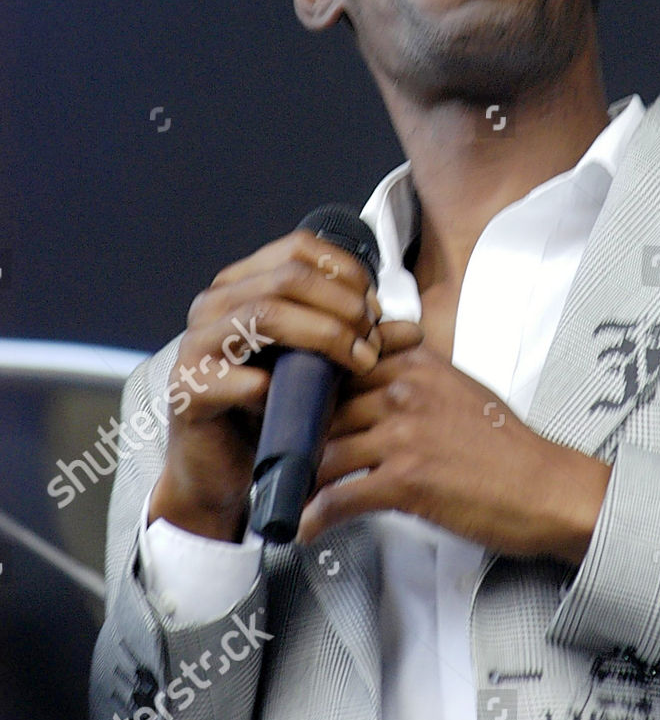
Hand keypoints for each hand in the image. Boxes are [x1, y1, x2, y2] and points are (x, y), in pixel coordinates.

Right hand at [149, 228, 422, 540]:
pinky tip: (296, 400)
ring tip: (354, 363)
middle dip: (342, 306)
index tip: (374, 310)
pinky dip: (273, 387)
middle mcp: (216, 304)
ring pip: (265, 313)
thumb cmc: (275, 409)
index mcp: (245, 284)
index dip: (345, 272)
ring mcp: (196, 344)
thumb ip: (361, 343)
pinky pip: (234, 377)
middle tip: (371, 342)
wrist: (229, 470)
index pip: (299, 249)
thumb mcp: (324, 368)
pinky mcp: (187, 389)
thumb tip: (411, 331)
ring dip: (323, 336)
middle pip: (288, 277)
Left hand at [297, 334, 612, 564]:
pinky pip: (341, 497)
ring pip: (326, 452)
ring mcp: (403, 435)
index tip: (292, 408)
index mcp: (418, 364)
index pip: (343, 365)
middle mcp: (406, 392)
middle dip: (299, 437)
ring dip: (302, 480)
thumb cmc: (509, 445)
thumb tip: (379, 381)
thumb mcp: (461, 387)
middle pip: (326, 409)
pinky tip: (308, 527)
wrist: (545, 487)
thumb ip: (417, 375)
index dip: (312, 389)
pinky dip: (317, 517)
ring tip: (288, 496)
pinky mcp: (405, 480)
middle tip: (279, 458)